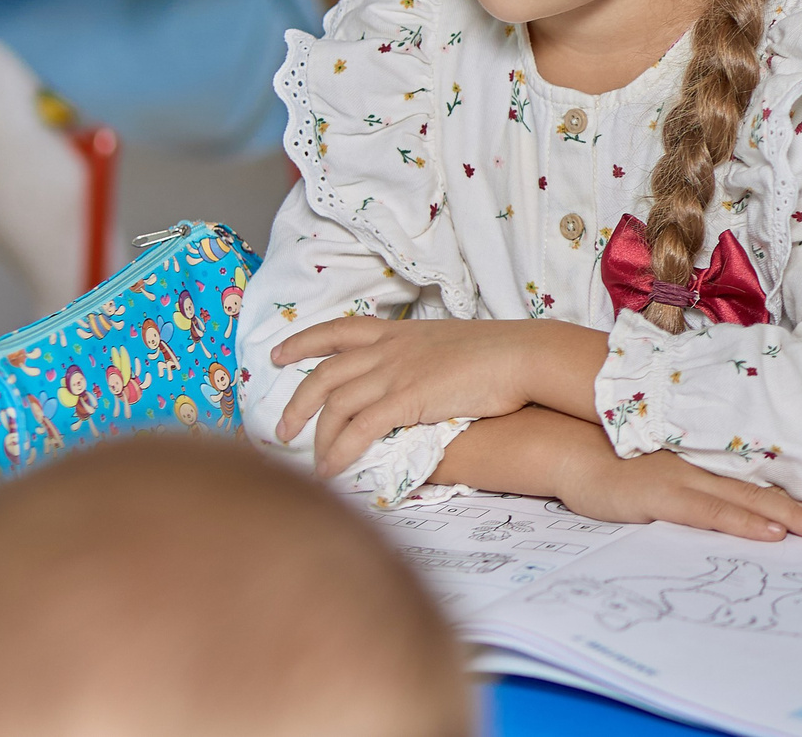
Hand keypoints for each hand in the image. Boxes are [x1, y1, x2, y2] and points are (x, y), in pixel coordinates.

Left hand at [273, 316, 608, 475]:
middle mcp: (389, 349)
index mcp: (400, 332)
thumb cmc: (500, 353)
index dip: (303, 340)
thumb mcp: (450, 345)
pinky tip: (331, 471)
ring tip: (311, 465)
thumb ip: (423, 358)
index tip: (277, 353)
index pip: (338, 330)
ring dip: (317, 438)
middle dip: (296, 402)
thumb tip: (419, 376)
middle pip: (324, 373)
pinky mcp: (406, 399)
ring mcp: (395, 373)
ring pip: (335, 404)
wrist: (524, 355)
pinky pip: (358, 429)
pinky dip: (339, 452)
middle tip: (281, 429)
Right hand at [555, 437, 801, 542]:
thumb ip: (706, 478)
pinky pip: (711, 512)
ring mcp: (689, 478)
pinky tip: (770, 531)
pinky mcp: (665, 495)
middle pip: (773, 490)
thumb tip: (744, 497)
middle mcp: (709, 467)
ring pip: (751, 501)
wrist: (575, 448)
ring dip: (793, 516)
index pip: (770, 481)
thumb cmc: (624, 460)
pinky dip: (743, 522)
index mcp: (714, 462)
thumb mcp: (672, 467)